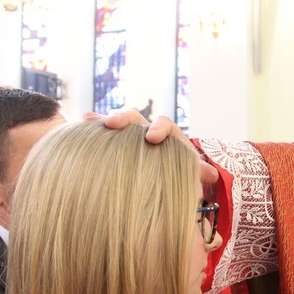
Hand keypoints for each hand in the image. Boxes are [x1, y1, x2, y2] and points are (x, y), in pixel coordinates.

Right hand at [83, 111, 219, 198]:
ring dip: (103, 120)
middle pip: (136, 118)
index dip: (158, 128)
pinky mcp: (116, 143)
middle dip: (125, 119)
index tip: (151, 138)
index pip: (164, 124)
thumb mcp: (188, 171)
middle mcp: (147, 131)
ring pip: (118, 123)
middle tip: (112, 124)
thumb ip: (196, 171)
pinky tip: (80, 124)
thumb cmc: (178, 172)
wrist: (166, 175)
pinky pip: (104, 133)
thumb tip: (212, 175)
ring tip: (89, 119)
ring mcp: (130, 136)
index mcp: (168, 135)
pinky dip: (93, 127)